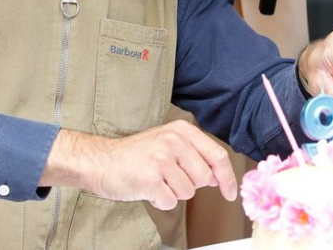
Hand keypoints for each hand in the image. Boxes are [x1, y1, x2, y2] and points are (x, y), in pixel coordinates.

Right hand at [41, 121, 236, 209]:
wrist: (101, 161)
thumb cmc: (137, 155)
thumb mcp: (169, 143)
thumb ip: (195, 154)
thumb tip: (218, 177)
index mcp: (182, 130)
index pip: (217, 156)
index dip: (227, 178)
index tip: (230, 193)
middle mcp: (173, 141)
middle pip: (204, 177)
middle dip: (191, 184)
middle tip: (170, 177)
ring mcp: (161, 159)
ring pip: (188, 192)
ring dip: (174, 193)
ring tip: (157, 180)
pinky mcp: (150, 178)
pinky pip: (171, 202)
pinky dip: (161, 201)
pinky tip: (148, 188)